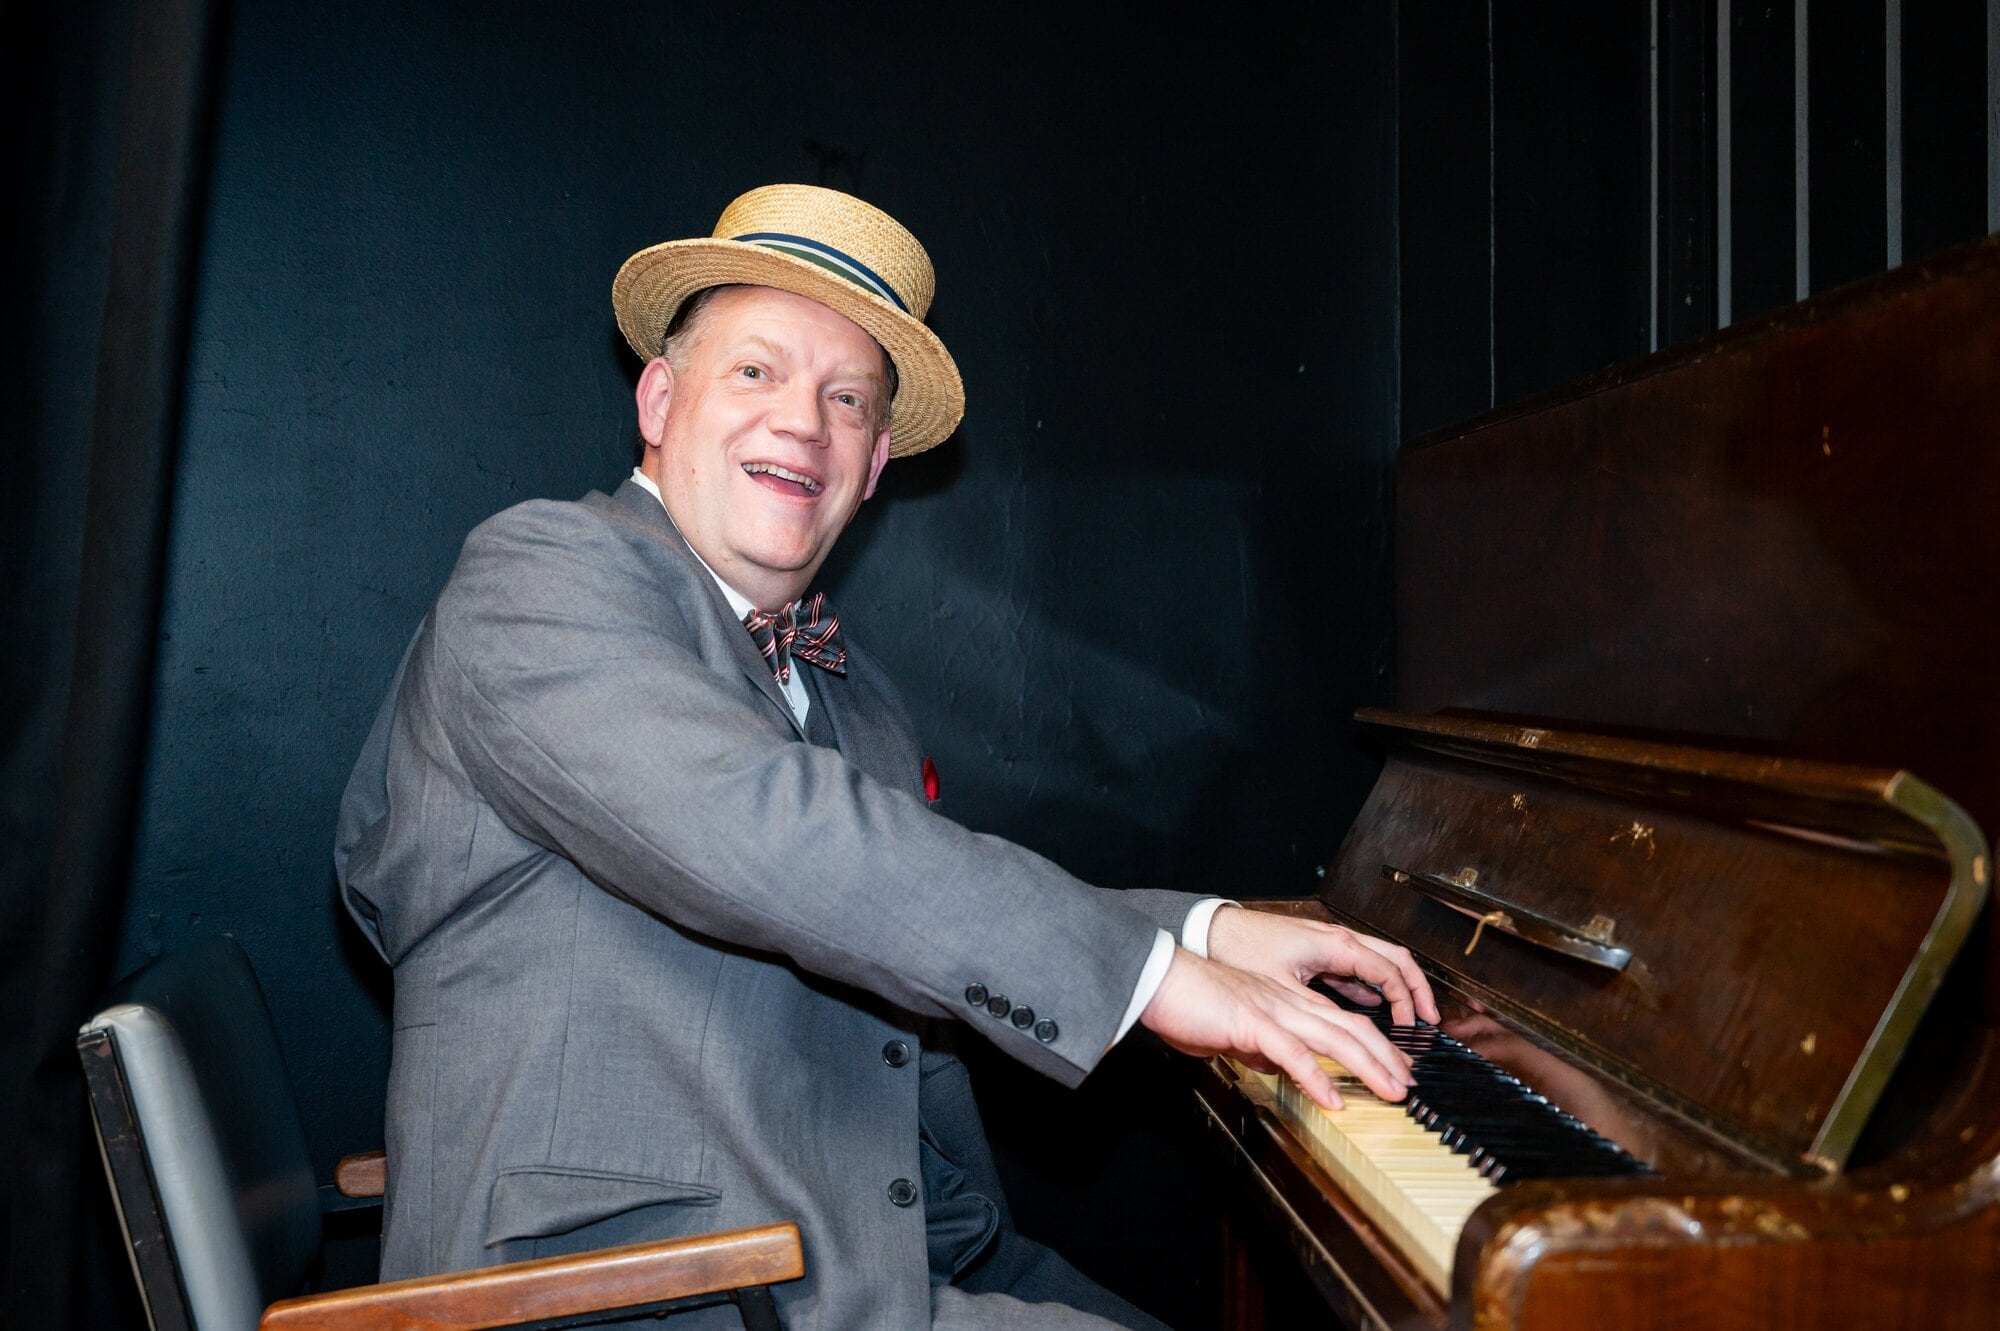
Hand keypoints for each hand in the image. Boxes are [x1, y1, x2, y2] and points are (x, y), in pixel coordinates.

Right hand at [1139, 949, 1414, 1109]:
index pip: (1343, 1021)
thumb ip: (1258, 1045)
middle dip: (1387, 1057)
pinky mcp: (1253, 1023)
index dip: (1375, 1045)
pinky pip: (1293, 1053)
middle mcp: (1288, 1002)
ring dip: (1370, 1067)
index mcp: (1285, 1002)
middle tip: (1409, 1083)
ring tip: (1392, 1091)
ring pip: (1336, 1038)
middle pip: (1353, 1028)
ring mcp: (1274, 1010)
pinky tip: (1334, 1101)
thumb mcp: (1233, 1030)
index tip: (1394, 1068)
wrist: (1158, 979)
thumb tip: (1275, 1064)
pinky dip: (1317, 1079)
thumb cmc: (1188, 1003)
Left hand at [1205, 907, 1438, 1027]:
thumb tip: (1343, 1039)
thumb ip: (1316, 1011)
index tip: (1413, 1028)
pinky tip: (1370, 1008)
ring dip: (1396, 988)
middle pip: (1395, 960)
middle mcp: (1337, 939)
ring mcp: (1328, 942)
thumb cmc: (1240, 950)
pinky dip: (1371, 986)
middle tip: (1429, 1021)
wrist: (1212, 930)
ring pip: (1378, 961)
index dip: (1407, 1001)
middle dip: (1416, 989)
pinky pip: (1356, 967)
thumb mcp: (1279, 989)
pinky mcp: (1316, 950)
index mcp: (1335, 944)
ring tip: (1407, 1019)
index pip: (1389, 971)